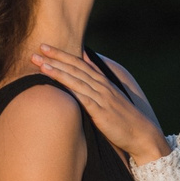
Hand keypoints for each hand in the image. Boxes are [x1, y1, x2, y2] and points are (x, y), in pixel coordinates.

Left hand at [31, 47, 169, 164]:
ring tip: (40, 63)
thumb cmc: (124, 119)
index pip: (80, 63)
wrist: (141, 134)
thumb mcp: (110, 98)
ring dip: (57, 71)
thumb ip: (97, 84)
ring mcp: (101, 98)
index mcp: (102, 83)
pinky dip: (69, 89)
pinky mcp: (101, 111)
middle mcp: (101, 87)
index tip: (46, 46)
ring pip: (76, 80)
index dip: (62, 54)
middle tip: (38, 48)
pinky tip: (57, 84)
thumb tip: (84, 70)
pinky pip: (82, 98)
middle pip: (75, 68)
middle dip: (56, 57)